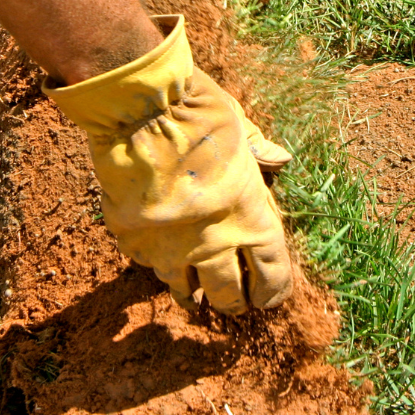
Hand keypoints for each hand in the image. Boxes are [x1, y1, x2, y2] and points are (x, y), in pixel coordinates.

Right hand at [44, 15, 292, 314]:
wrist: (139, 111)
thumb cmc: (198, 113)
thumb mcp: (239, 127)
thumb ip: (258, 151)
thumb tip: (281, 158)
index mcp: (250, 217)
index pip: (271, 275)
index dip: (272, 291)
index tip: (268, 297)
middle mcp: (214, 242)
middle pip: (229, 295)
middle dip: (233, 302)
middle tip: (232, 303)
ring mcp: (170, 247)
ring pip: (183, 290)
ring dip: (191, 294)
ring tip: (192, 299)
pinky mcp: (133, 241)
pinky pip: (147, 263)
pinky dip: (154, 262)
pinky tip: (156, 257)